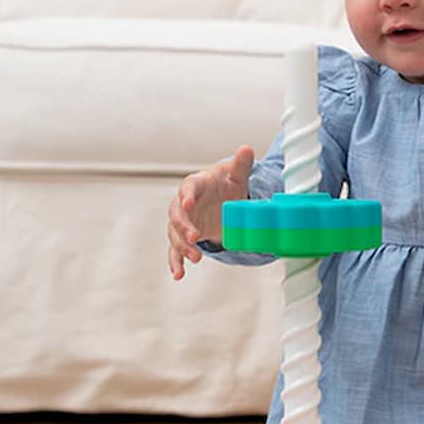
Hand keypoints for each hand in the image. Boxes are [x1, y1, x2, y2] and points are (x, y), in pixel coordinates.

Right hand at [167, 145, 254, 279]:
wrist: (222, 198)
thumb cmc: (227, 184)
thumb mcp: (236, 175)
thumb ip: (240, 164)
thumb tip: (247, 148)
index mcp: (195, 184)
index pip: (187, 189)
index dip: (186, 197)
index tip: (188, 204)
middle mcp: (183, 204)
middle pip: (177, 216)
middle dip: (184, 228)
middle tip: (196, 238)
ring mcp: (183, 222)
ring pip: (175, 235)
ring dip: (183, 247)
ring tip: (196, 258)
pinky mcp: (185, 237)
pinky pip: (176, 250)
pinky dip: (176, 262)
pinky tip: (178, 274)